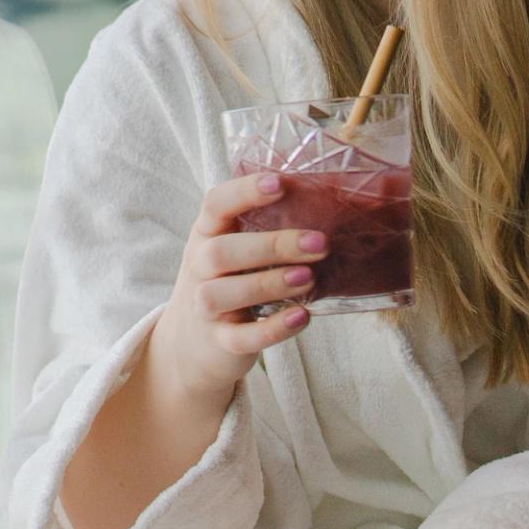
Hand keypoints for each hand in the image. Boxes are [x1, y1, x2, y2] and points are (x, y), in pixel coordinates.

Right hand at [145, 173, 328, 410]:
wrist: (190, 344)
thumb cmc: (227, 283)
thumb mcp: (235, 252)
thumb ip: (268, 228)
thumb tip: (338, 199)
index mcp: (207, 235)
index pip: (215, 205)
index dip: (244, 192)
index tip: (279, 183)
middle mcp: (200, 268)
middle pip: (220, 252)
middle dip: (271, 245)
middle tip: (320, 243)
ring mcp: (205, 307)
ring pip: (223, 294)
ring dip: (268, 283)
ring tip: (309, 278)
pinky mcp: (220, 342)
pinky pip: (241, 337)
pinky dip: (272, 328)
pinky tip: (302, 317)